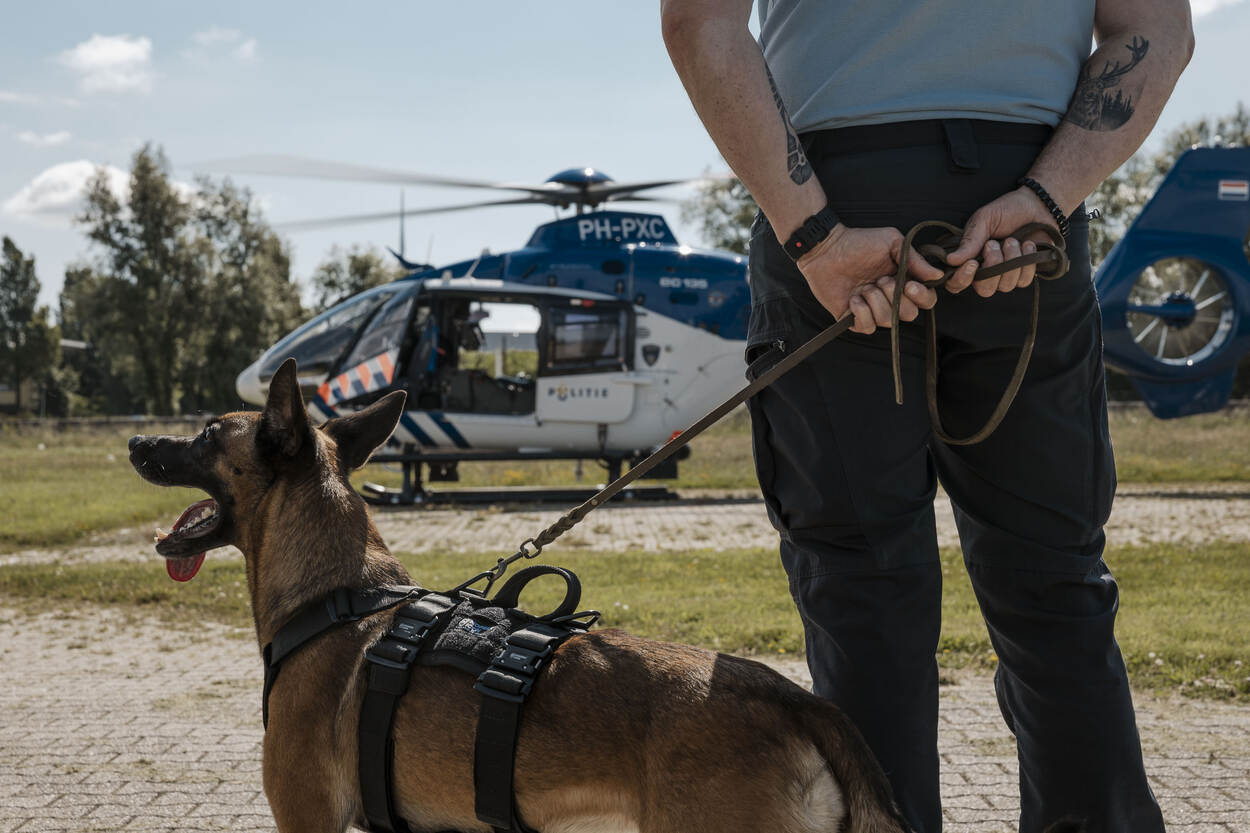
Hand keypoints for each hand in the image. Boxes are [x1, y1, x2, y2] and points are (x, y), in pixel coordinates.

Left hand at [796, 224, 940, 334]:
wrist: (827, 249)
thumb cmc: (860, 242)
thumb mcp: (893, 243)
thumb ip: (915, 260)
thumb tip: (937, 275)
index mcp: (904, 281)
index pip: (926, 300)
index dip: (921, 297)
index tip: (908, 285)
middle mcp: (891, 298)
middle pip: (910, 314)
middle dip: (895, 297)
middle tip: (880, 280)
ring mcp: (872, 310)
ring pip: (889, 320)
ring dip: (876, 301)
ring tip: (864, 286)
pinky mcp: (854, 319)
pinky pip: (868, 327)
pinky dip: (861, 312)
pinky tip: (853, 298)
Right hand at [945, 186, 1057, 296]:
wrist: (1037, 205)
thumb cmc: (1006, 210)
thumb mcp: (984, 220)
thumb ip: (969, 241)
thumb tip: (950, 260)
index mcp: (969, 259)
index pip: (957, 284)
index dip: (962, 279)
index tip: (973, 263)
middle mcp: (985, 271)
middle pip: (984, 290)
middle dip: (993, 267)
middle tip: (994, 244)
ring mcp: (1006, 275)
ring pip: (1006, 285)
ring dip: (1011, 260)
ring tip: (1013, 240)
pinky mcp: (1024, 274)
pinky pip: (1023, 281)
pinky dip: (1026, 262)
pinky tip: (1027, 245)